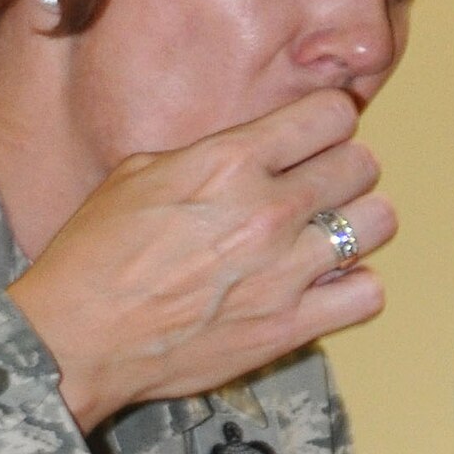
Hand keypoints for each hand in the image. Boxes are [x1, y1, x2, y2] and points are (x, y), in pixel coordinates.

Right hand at [8, 90, 394, 430]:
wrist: (76, 338)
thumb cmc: (94, 257)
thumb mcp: (139, 174)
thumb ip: (207, 156)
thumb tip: (246, 153)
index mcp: (230, 162)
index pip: (329, 115)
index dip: (327, 122)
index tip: (316, 137)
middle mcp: (268, 210)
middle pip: (361, 165)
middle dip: (344, 170)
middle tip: (320, 187)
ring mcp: (285, 272)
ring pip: (377, 223)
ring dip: (357, 225)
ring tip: (329, 235)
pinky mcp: (290, 327)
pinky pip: (368, 295)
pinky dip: (355, 288)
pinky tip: (328, 285)